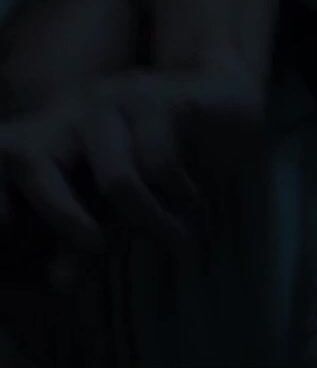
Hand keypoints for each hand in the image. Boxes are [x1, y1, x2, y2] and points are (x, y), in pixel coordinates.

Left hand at [0, 70, 262, 253]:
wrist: (227, 108)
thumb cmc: (167, 159)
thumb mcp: (118, 205)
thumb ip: (86, 237)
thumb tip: (59, 285)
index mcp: (49, 131)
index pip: (1, 154)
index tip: (2, 230)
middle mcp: (68, 109)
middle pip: (29, 160)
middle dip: (57, 216)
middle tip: (90, 261)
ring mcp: (110, 98)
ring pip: (115, 180)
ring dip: (155, 223)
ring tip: (183, 248)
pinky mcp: (156, 97)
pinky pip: (160, 166)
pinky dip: (183, 198)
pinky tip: (197, 203)